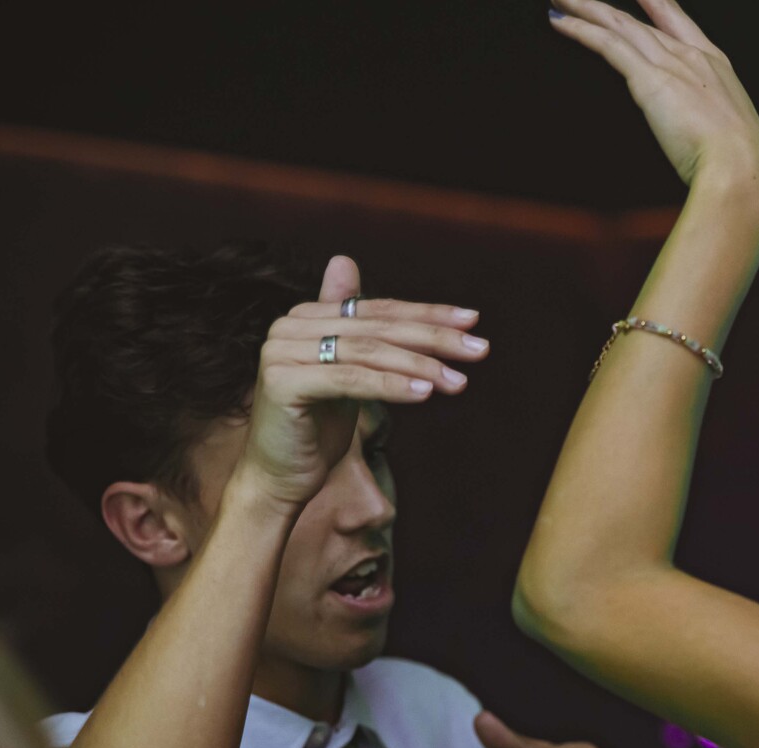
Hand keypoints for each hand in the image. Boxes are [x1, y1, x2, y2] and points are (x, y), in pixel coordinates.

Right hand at [235, 256, 487, 509]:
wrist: (279, 476)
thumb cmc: (318, 427)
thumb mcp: (348, 374)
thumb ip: (358, 330)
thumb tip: (346, 260)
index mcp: (307, 317)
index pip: (379, 310)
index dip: (428, 314)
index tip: (473, 321)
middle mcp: (290, 326)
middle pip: (378, 329)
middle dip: (434, 339)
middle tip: (479, 349)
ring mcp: (282, 352)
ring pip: (368, 353)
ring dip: (420, 366)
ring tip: (458, 381)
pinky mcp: (283, 382)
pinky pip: (350, 380)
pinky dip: (390, 386)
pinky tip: (425, 394)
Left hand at [548, 0, 758, 199]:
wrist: (742, 169)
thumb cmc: (743, 165)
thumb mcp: (734, 138)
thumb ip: (713, 130)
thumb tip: (706, 144)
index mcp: (717, 67)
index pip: (679, 22)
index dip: (655, 3)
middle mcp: (692, 56)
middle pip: (641, 20)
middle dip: (607, 6)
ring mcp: (671, 64)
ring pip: (619, 24)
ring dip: (585, 8)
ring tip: (560, 0)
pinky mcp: (649, 80)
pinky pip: (608, 45)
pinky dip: (580, 30)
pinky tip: (560, 22)